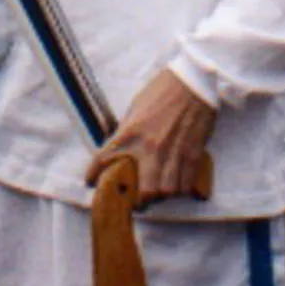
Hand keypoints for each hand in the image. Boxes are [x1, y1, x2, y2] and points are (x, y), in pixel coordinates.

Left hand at [86, 68, 215, 209]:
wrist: (193, 82)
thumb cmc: (163, 90)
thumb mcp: (135, 108)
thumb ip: (127, 131)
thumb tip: (121, 147)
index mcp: (131, 133)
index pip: (104, 159)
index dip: (94, 174)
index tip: (91, 181)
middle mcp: (150, 147)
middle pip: (144, 192)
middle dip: (140, 202)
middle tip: (138, 201)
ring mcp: (173, 153)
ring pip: (168, 191)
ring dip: (162, 195)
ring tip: (159, 193)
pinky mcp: (193, 154)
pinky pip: (187, 183)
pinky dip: (182, 188)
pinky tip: (178, 184)